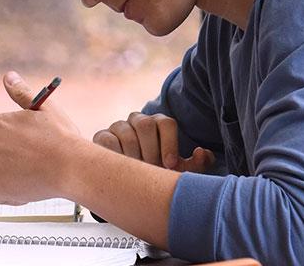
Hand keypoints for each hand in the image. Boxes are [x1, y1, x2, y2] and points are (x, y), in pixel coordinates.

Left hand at [0, 71, 89, 204]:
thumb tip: (8, 77)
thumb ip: (21, 94)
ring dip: (9, 176)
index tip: (9, 144)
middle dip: (5, 157)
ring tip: (34, 173)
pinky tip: (30, 186)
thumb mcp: (43, 109)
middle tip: (31, 161)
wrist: (71, 166)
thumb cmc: (62, 138)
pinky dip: (10, 194)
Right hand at [92, 112, 215, 172]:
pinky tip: (121, 168)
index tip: (170, 164)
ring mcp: (119, 127)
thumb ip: (196, 164)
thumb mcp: (177, 172)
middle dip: (151, 151)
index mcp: (159, 125)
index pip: (166, 123)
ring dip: (133, 155)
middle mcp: (139, 121)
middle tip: (152, 170)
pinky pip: (108, 139)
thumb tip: (201, 153)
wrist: (126, 183)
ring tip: (137, 172)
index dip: (170, 143)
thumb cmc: (156, 174)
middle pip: (146, 124)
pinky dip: (116, 154)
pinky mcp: (102, 136)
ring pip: (126, 131)